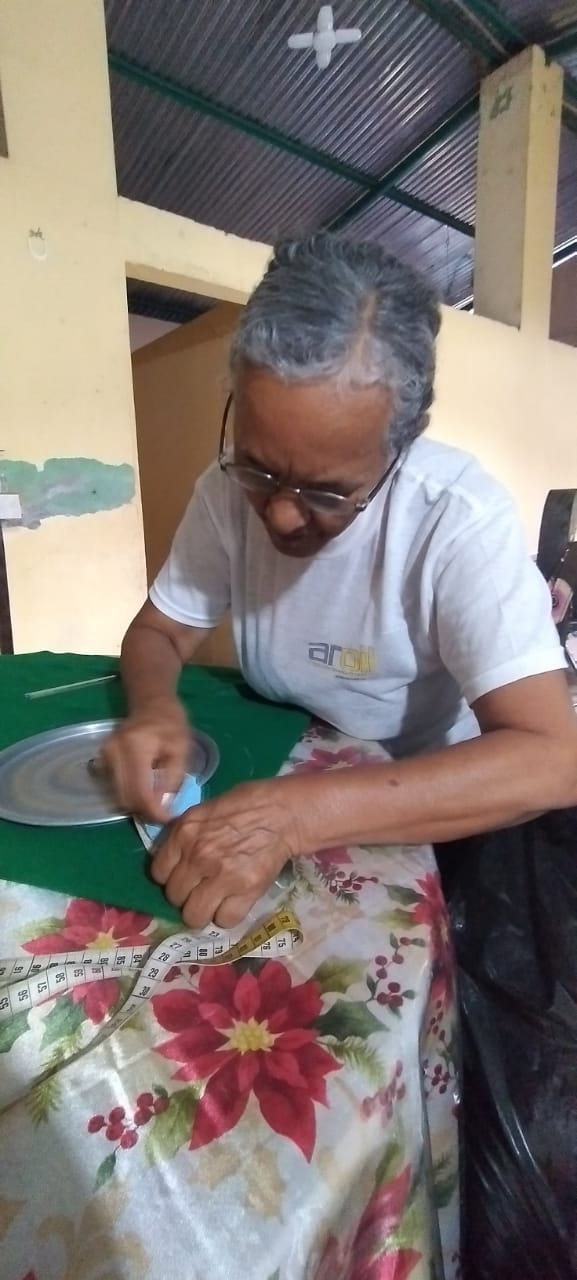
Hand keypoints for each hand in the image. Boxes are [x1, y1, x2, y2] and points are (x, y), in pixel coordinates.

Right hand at [101, 696, 191, 822]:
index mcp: (134, 746)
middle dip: (145, 811)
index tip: (169, 819)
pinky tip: (146, 791)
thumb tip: (162, 806)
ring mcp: (103, 756)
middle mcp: (113, 752)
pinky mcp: (101, 760)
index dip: (153, 811)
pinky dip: (130, 796)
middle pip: (125, 797)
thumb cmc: (171, 724)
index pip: (139, 790)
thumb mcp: (181, 749)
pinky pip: (114, 788)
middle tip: (165, 814)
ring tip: (157, 803)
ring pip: (117, 796)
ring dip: (137, 806)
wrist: (151, 704)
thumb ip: (172, 779)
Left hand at [150, 779, 302, 928]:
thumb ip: (186, 835)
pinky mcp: (246, 891)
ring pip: (194, 916)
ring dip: (203, 911)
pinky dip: (228, 915)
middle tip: (201, 888)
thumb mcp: (205, 810)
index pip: (158, 873)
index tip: (182, 875)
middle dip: (186, 895)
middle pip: (174, 897)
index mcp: (184, 833)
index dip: (170, 876)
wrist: (285, 812)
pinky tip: (234, 902)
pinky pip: (224, 920)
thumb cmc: (247, 803)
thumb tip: (174, 857)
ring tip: (214, 902)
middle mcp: (198, 857)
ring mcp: (221, 877)